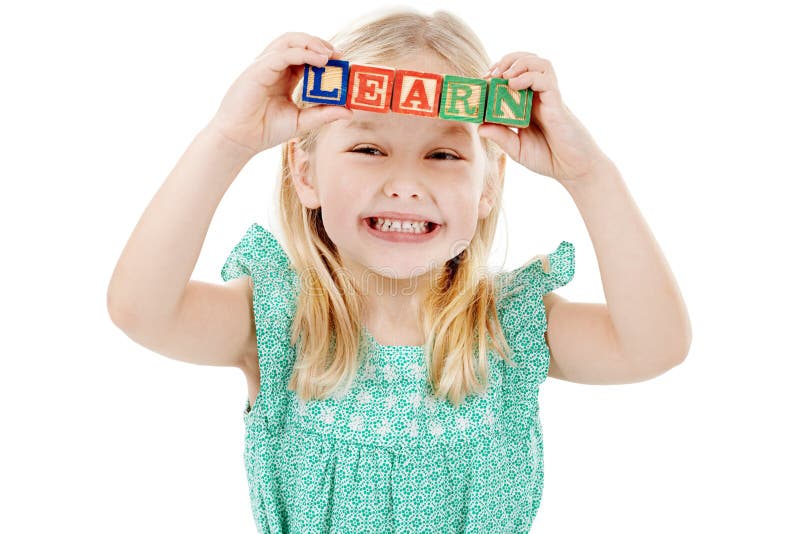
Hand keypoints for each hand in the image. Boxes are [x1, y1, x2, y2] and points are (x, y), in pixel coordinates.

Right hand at [207, 32, 353, 155]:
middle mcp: (275, 67)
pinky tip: (319, 61)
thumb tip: (349, 112)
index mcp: (284, 76)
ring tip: (329, 55)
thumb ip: (324, 114)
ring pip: (289, 41)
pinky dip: (302, 53)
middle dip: (320, 45)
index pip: (307, 57)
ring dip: (312, 43)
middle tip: (339, 55)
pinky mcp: (259, 69)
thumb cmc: (265, 130)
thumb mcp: (302, 121)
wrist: (240, 139)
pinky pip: (282, 54)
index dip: (325, 56)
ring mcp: (266, 65)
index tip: (343, 63)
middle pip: (299, 43)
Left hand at [477, 52, 612, 185]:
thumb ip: (501, 137)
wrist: (573, 169)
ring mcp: (548, 97)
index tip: (482, 80)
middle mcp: (538, 96)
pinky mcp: (557, 102)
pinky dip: (528, 76)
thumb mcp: (517, 149)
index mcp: (527, 103)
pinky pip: (545, 79)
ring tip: (503, 75)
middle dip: (506, 61)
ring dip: (518, 62)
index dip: (497, 72)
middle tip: (491, 74)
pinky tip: (513, 84)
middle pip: (526, 61)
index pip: (512, 76)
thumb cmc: (548, 158)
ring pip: (538, 63)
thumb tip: (480, 126)